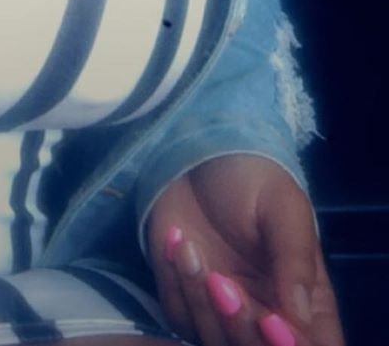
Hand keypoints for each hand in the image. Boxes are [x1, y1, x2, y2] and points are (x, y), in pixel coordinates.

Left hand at [146, 155, 344, 345]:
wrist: (199, 153)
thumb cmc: (254, 179)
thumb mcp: (283, 207)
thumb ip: (294, 259)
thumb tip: (297, 317)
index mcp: (306, 303)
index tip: (270, 319)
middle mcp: (266, 316)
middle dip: (238, 326)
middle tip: (221, 280)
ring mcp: (222, 312)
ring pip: (213, 341)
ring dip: (199, 301)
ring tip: (190, 247)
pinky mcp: (184, 298)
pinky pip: (178, 314)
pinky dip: (174, 282)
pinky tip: (176, 239)